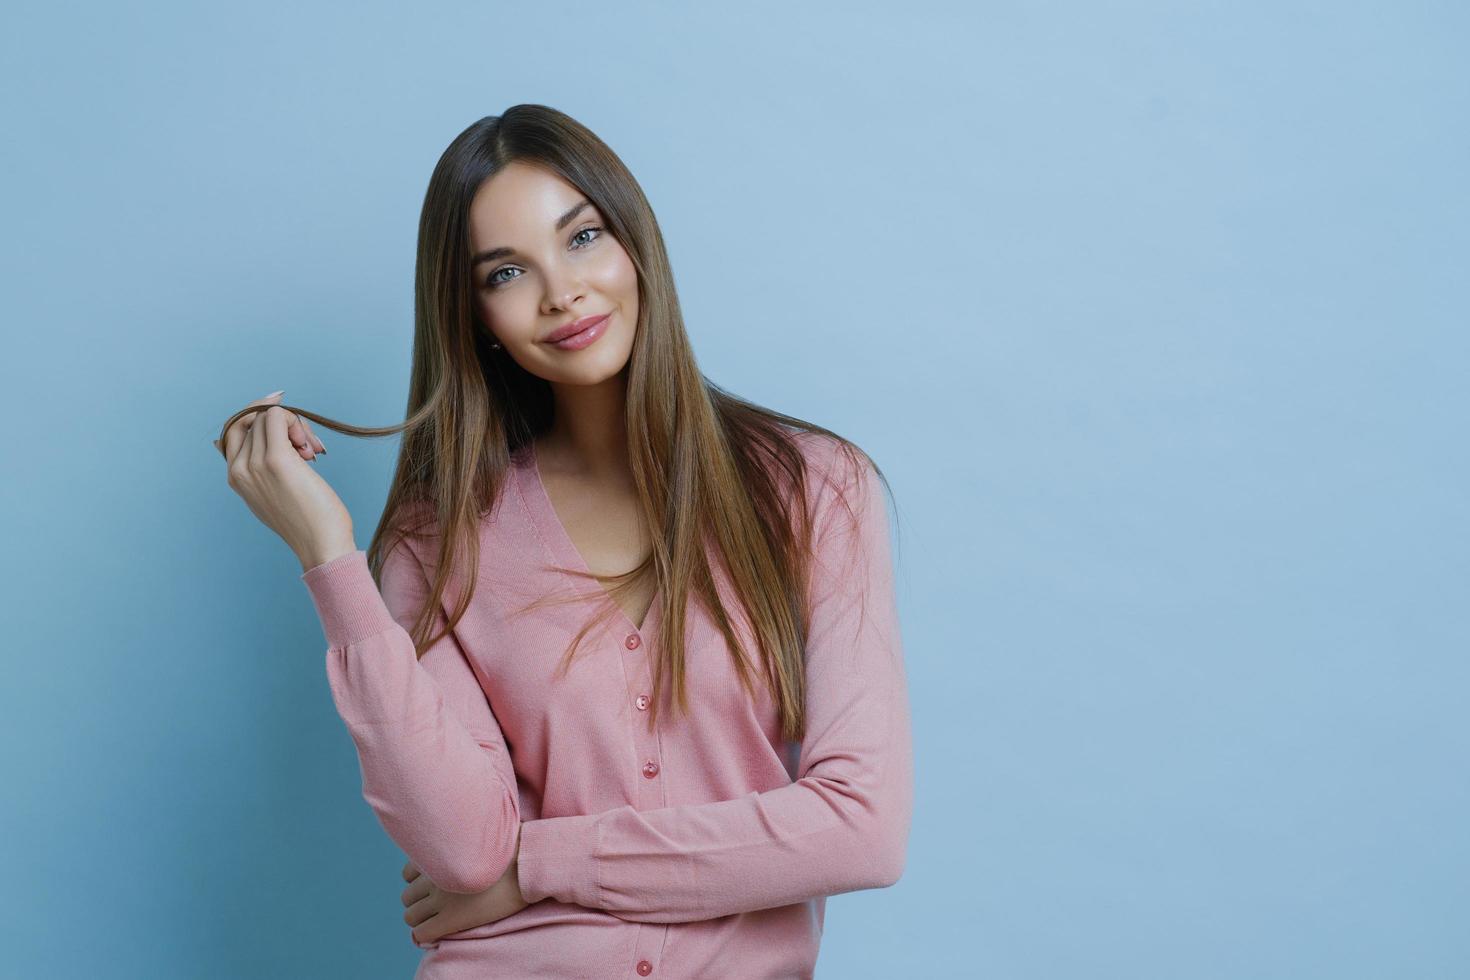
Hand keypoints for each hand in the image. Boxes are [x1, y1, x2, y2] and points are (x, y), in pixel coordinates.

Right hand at [217, 390, 354, 570]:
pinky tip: (311, 448)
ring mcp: (254, 464)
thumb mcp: (275, 493)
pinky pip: (278, 417)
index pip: (234, 428)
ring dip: (296, 425)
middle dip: (284, 424)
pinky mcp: (276, 459)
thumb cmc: (307, 520)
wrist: (321, 544)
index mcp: (235, 477)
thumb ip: (264, 467)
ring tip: (311, 453)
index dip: (259, 417)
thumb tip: (272, 429)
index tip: (288, 424)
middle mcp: (239, 469)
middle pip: (254, 419)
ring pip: (267, 416)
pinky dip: (297, 422)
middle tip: (309, 448)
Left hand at [400, 825, 528, 946]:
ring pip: (410, 916)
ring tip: (437, 919)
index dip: (417, 882)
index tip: (432, 886)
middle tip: (436, 905)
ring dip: (421, 918)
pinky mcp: (452, 919)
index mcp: (439, 855)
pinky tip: (437, 933)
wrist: (526, 866)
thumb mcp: (481, 835)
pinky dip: (424, 935)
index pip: (407, 873)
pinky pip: (421, 933)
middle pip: (407, 896)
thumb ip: (462, 839)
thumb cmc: (513, 848)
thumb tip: (462, 833)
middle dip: (418, 902)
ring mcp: (441, 898)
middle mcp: (434, 877)